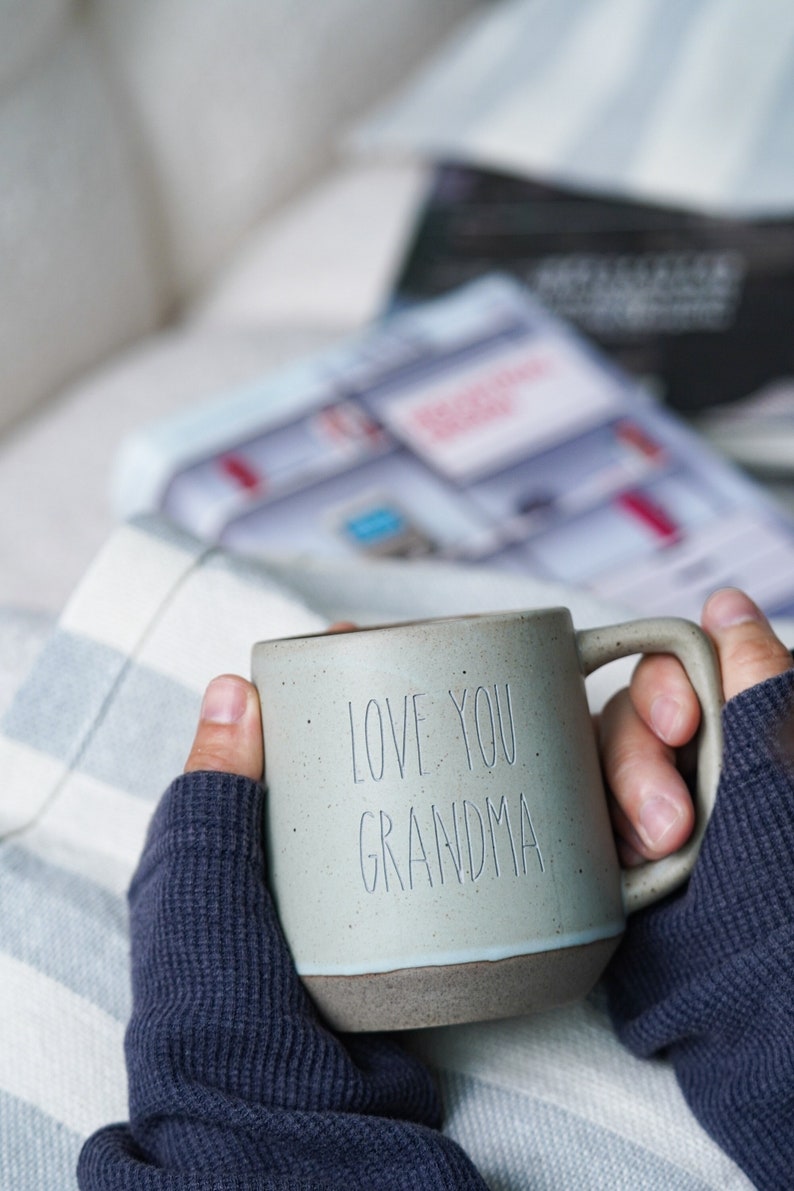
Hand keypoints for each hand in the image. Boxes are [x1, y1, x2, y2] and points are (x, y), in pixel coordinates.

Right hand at [600, 587, 792, 865]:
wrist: (778, 995)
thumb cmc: (792, 873)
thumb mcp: (787, 761)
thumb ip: (759, 677)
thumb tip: (726, 604)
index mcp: (738, 730)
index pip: (673, 671)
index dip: (666, 685)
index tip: (684, 722)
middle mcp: (693, 763)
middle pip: (625, 714)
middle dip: (639, 761)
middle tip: (673, 825)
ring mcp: (651, 811)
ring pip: (594, 764)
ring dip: (620, 800)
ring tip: (656, 855)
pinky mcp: (616, 857)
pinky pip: (575, 816)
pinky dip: (589, 833)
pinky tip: (622, 865)